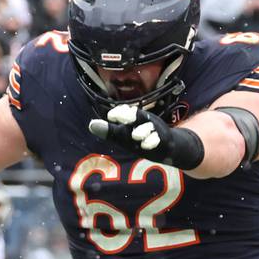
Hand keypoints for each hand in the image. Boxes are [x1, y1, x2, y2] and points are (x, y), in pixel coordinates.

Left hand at [89, 104, 203, 169]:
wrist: (168, 147)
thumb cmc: (141, 138)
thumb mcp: (124, 136)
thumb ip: (109, 131)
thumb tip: (91, 124)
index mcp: (135, 118)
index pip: (126, 111)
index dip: (119, 112)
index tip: (110, 116)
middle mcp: (146, 122)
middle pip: (138, 115)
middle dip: (128, 116)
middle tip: (117, 118)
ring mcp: (156, 131)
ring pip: (148, 128)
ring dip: (141, 131)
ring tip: (135, 136)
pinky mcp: (164, 141)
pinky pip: (158, 140)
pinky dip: (152, 142)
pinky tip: (146, 146)